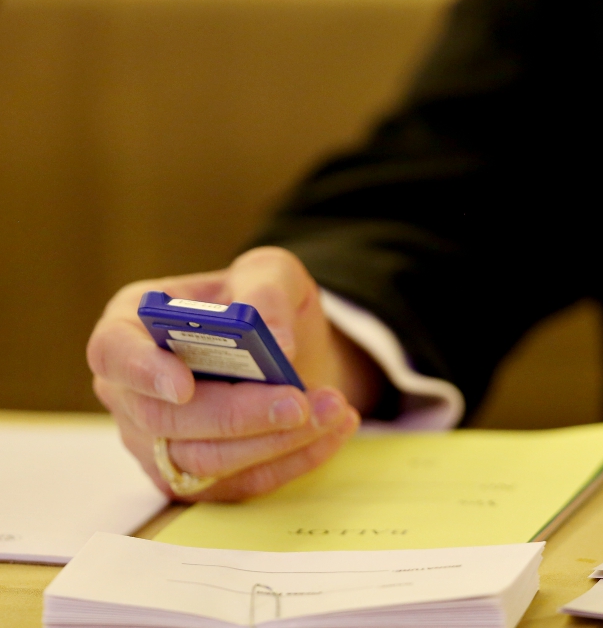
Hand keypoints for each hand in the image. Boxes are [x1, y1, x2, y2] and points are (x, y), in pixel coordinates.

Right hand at [87, 247, 383, 500]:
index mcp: (133, 325)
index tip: (184, 385)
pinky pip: (239, 485)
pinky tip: (333, 431)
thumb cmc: (263, 304)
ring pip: (205, 461)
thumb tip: (275, 339)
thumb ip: (267, 290)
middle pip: (166, 419)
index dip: (143, 372)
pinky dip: (293, 461)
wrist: (290, 350)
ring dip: (275, 441)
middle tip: (298, 402)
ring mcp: (157, 442)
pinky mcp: (196, 479)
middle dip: (238, 415)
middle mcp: (132, 390)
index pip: (113, 351)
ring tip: (333, 410)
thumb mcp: (271, 272)